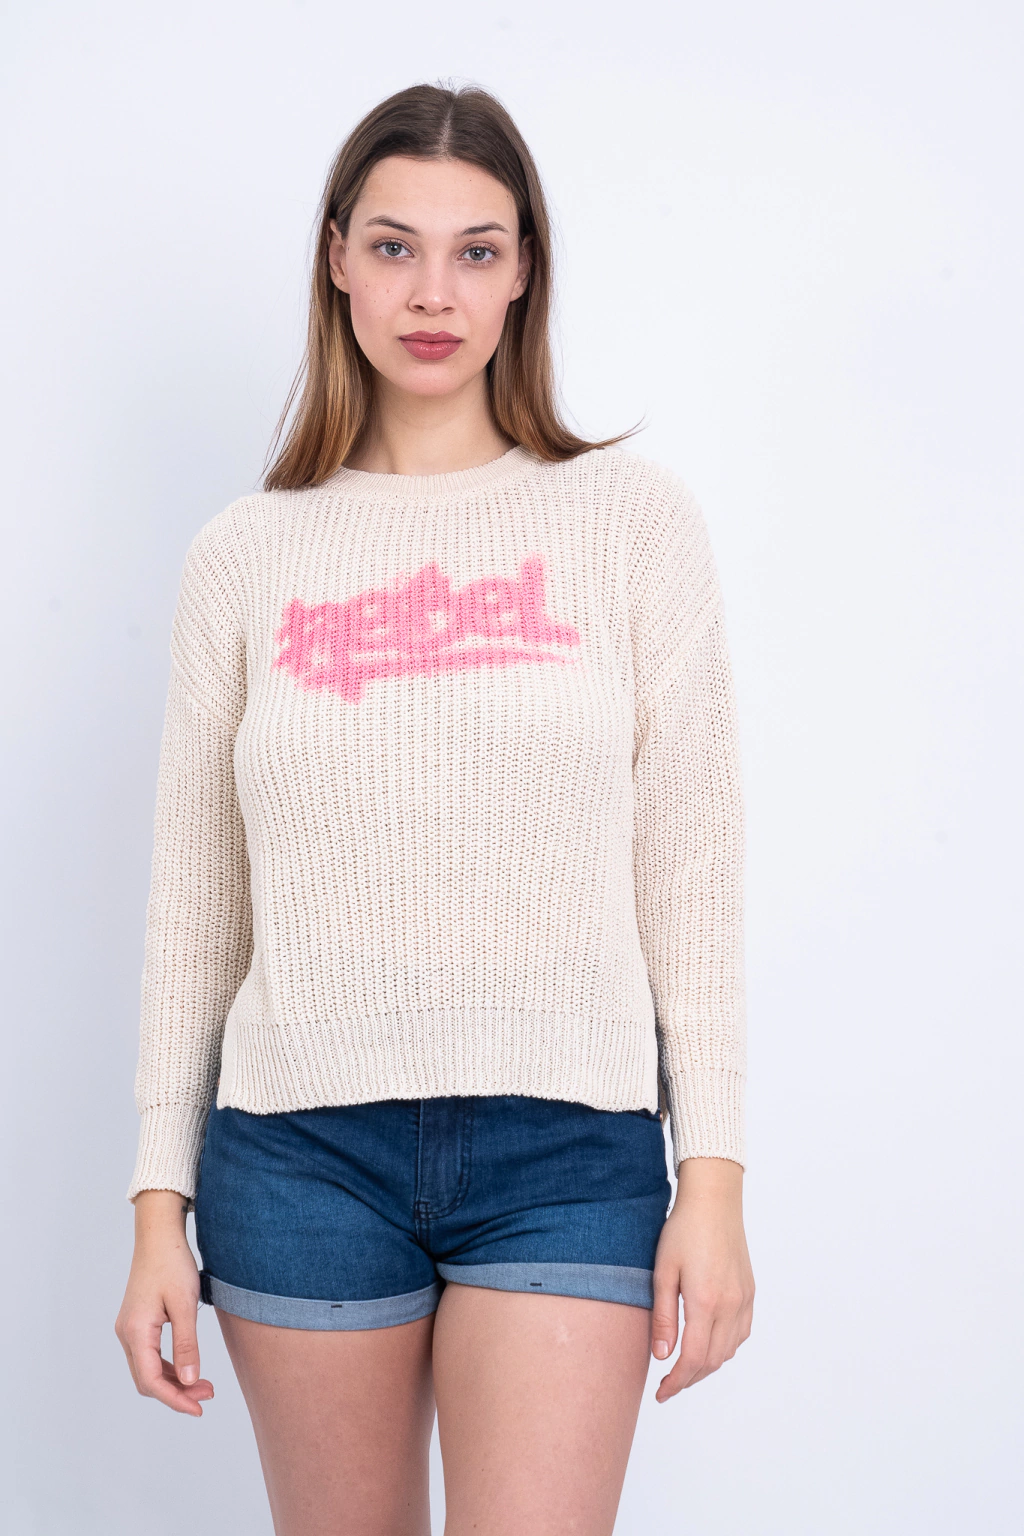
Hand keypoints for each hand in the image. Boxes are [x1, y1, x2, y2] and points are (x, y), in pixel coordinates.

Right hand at [114, 1189, 214, 1415]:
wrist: (158, 1235)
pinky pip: (149, 1355)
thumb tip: (190, 1380)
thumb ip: (187, 1344)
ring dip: (174, 1380)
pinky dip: (168, 1366)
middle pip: (147, 1379)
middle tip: (209, 1394)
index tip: (199, 1408)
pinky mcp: (137, 1322)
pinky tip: (189, 1366)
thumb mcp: (185, 1304)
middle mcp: (126, 1334)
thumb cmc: (172, 1263)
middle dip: (177, 1392)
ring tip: (205, 1384)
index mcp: (136, 1331)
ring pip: (147, 1369)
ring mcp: (129, 1328)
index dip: (175, 1399)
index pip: (151, 1381)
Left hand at [650, 1156, 753, 1400]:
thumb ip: (663, 1316)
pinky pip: (741, 1333)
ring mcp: (743, 1299)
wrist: (714, 1200)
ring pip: (729, 1350)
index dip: (677, 1382)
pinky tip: (709, 1344)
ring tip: (684, 1368)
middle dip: (690, 1379)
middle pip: (713, 1360)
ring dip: (707, 1366)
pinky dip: (725, 1348)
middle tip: (668, 1385)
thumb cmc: (683, 1230)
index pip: (694, 1359)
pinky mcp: (749, 1291)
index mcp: (706, 1301)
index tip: (661, 1392)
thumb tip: (662, 1356)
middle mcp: (730, 1305)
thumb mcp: (663, 1271)